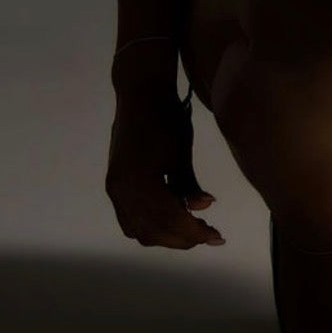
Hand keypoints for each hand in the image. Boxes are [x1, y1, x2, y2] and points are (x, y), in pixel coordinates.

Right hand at [106, 86, 223, 250]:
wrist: (140, 94)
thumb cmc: (165, 118)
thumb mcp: (181, 152)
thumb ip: (189, 184)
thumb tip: (204, 208)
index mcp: (139, 183)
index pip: (170, 219)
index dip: (194, 232)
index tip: (216, 237)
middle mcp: (121, 192)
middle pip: (152, 231)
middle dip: (182, 238)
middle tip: (209, 235)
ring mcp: (114, 190)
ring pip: (138, 229)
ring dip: (165, 235)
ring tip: (192, 229)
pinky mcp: (114, 185)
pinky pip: (129, 218)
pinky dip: (150, 225)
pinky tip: (171, 219)